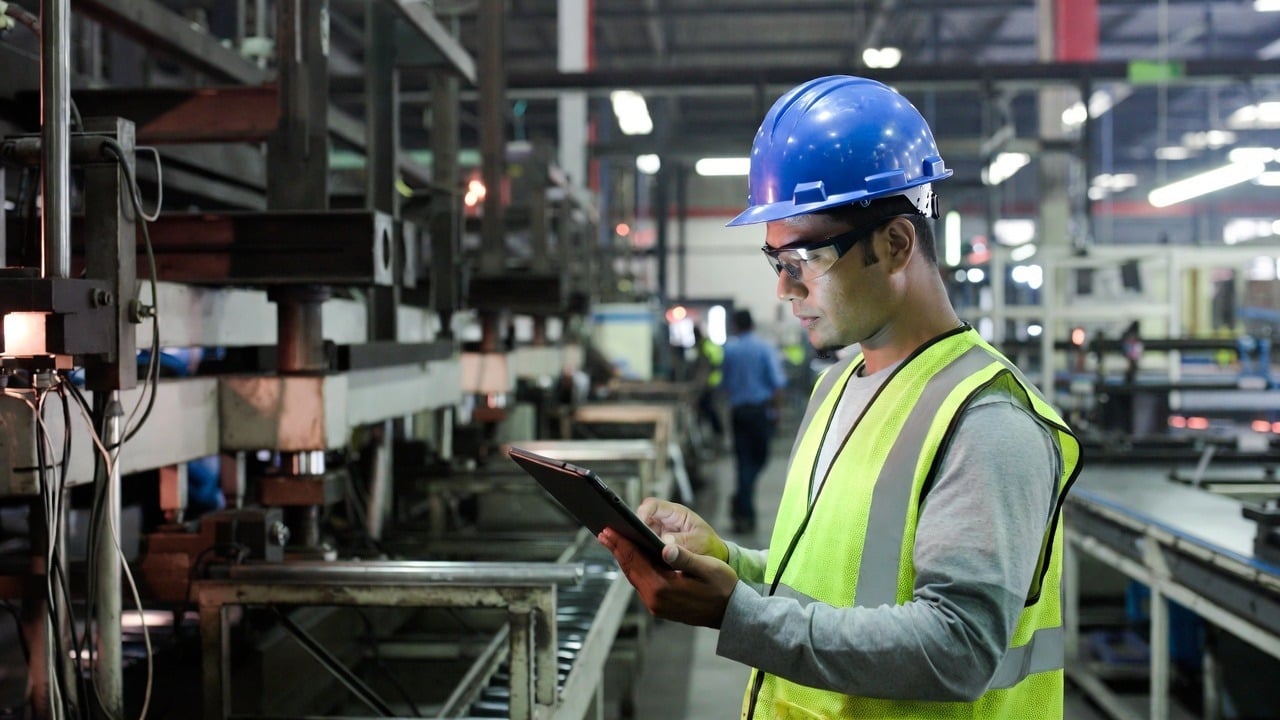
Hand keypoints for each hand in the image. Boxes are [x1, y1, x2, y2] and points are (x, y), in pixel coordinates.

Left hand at [598, 528, 737, 627]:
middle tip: (604, 532)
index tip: (608, 530)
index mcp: (663, 588)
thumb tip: (666, 547)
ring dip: (624, 559)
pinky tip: (633, 557)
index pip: (635, 561)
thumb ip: (685, 558)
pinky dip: (635, 568)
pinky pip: (642, 583)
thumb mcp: (707, 568)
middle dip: (617, 549)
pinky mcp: (660, 606)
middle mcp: (655, 600)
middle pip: (630, 569)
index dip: (621, 543)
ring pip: (634, 577)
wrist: (731, 614)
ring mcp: (656, 605)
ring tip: (614, 542)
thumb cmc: (723, 588)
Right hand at [635, 498, 728, 561]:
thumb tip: (665, 541)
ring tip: (634, 550)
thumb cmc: (709, 546)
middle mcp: (665, 520)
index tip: (638, 524)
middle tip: (631, 539)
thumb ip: (683, 542)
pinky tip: (640, 557)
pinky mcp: (656, 544)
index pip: (653, 505)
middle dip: (634, 527)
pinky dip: (641, 549)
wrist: (714, 558)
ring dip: (637, 539)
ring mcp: (659, 532)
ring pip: (640, 531)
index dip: (643, 512)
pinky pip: (644, 544)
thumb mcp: (699, 543)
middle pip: (642, 518)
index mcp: (676, 513)